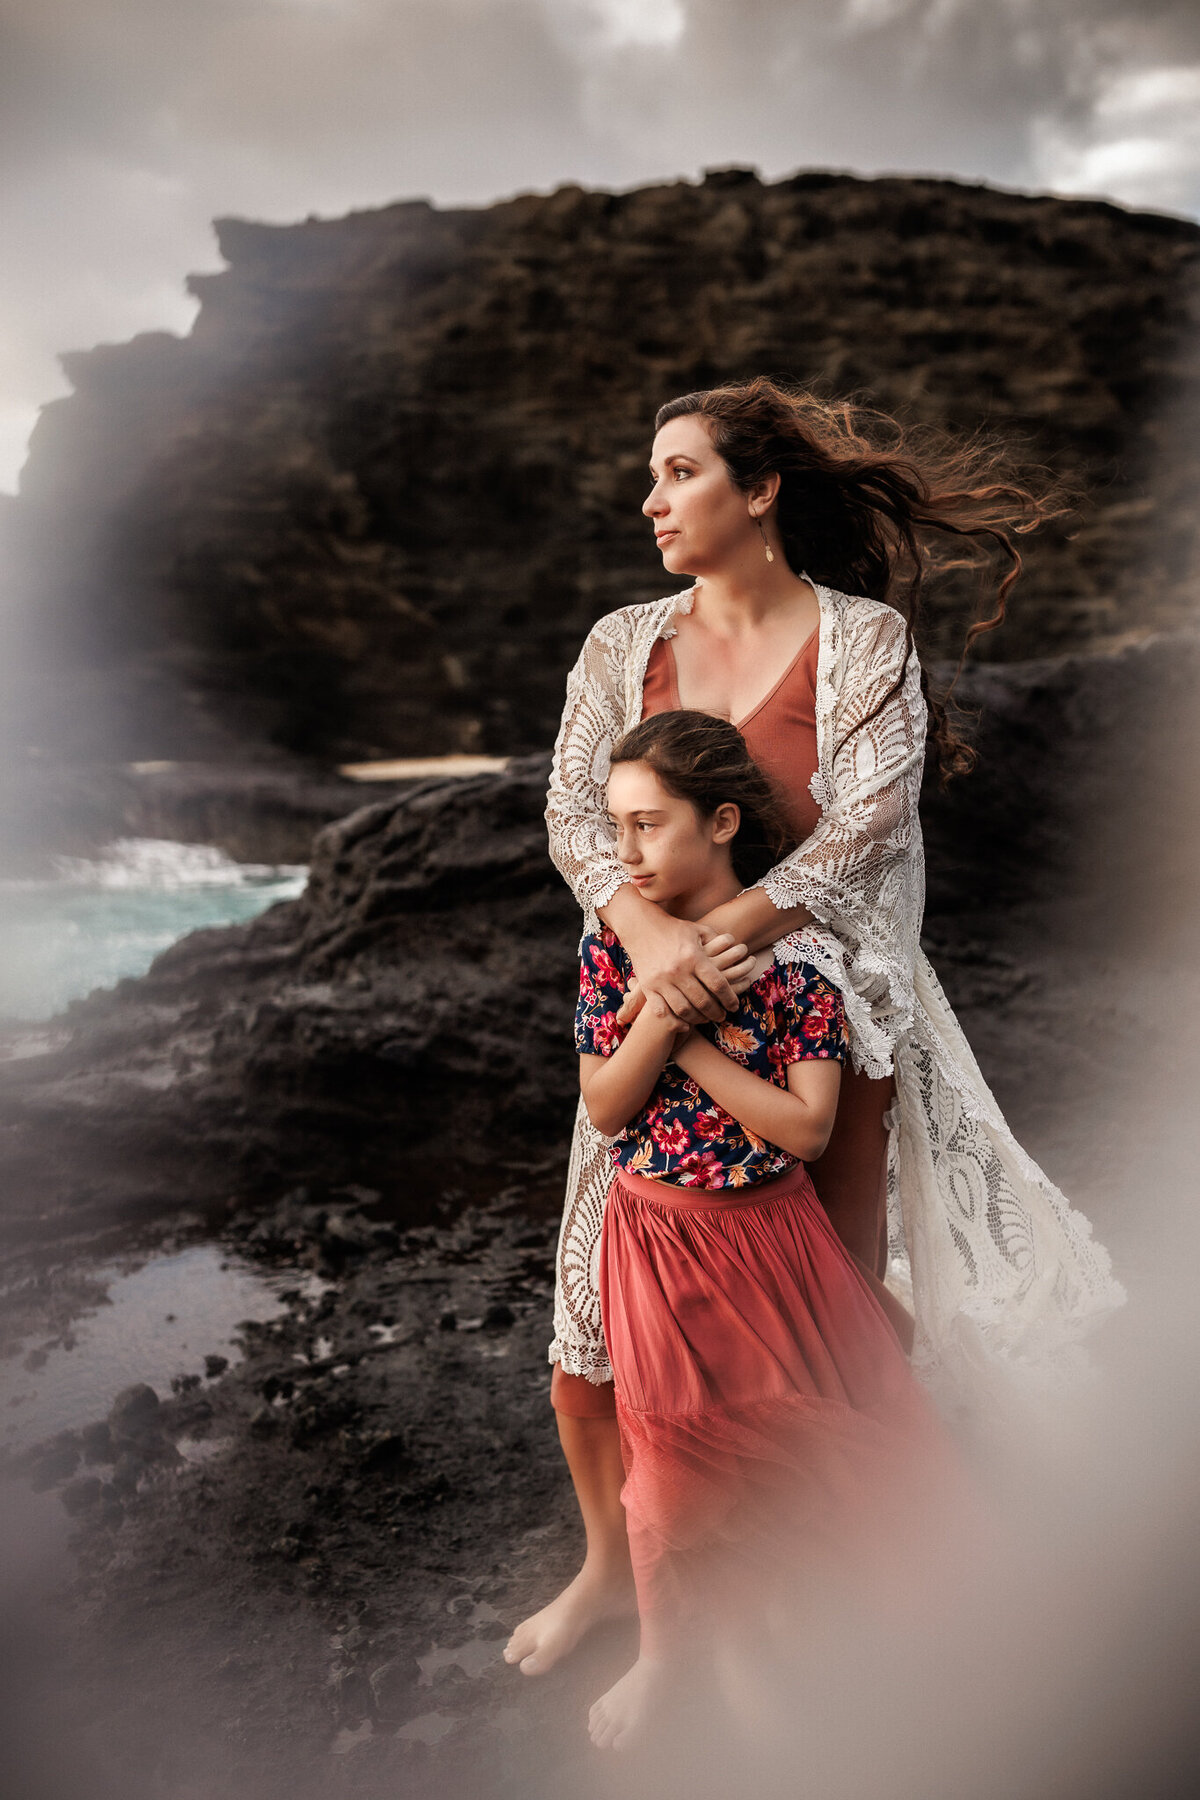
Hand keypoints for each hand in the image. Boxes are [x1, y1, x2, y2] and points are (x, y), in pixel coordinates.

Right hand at [613, 915, 751, 1026]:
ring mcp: (661, 980)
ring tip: (705, 1020)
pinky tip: (684, 1024)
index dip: (729, 998)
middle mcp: (678, 970)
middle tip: (722, 1016)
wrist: (640, 926)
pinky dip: (674, 1021)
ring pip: (684, 1009)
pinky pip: (661, 1010)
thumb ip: (717, 940)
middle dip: (716, 1012)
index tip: (734, 1006)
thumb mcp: (697, 930)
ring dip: (697, 1019)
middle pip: (703, 1000)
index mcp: (694, 957)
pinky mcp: (647, 986)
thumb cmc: (673, 928)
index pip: (718, 984)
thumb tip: (736, 948)